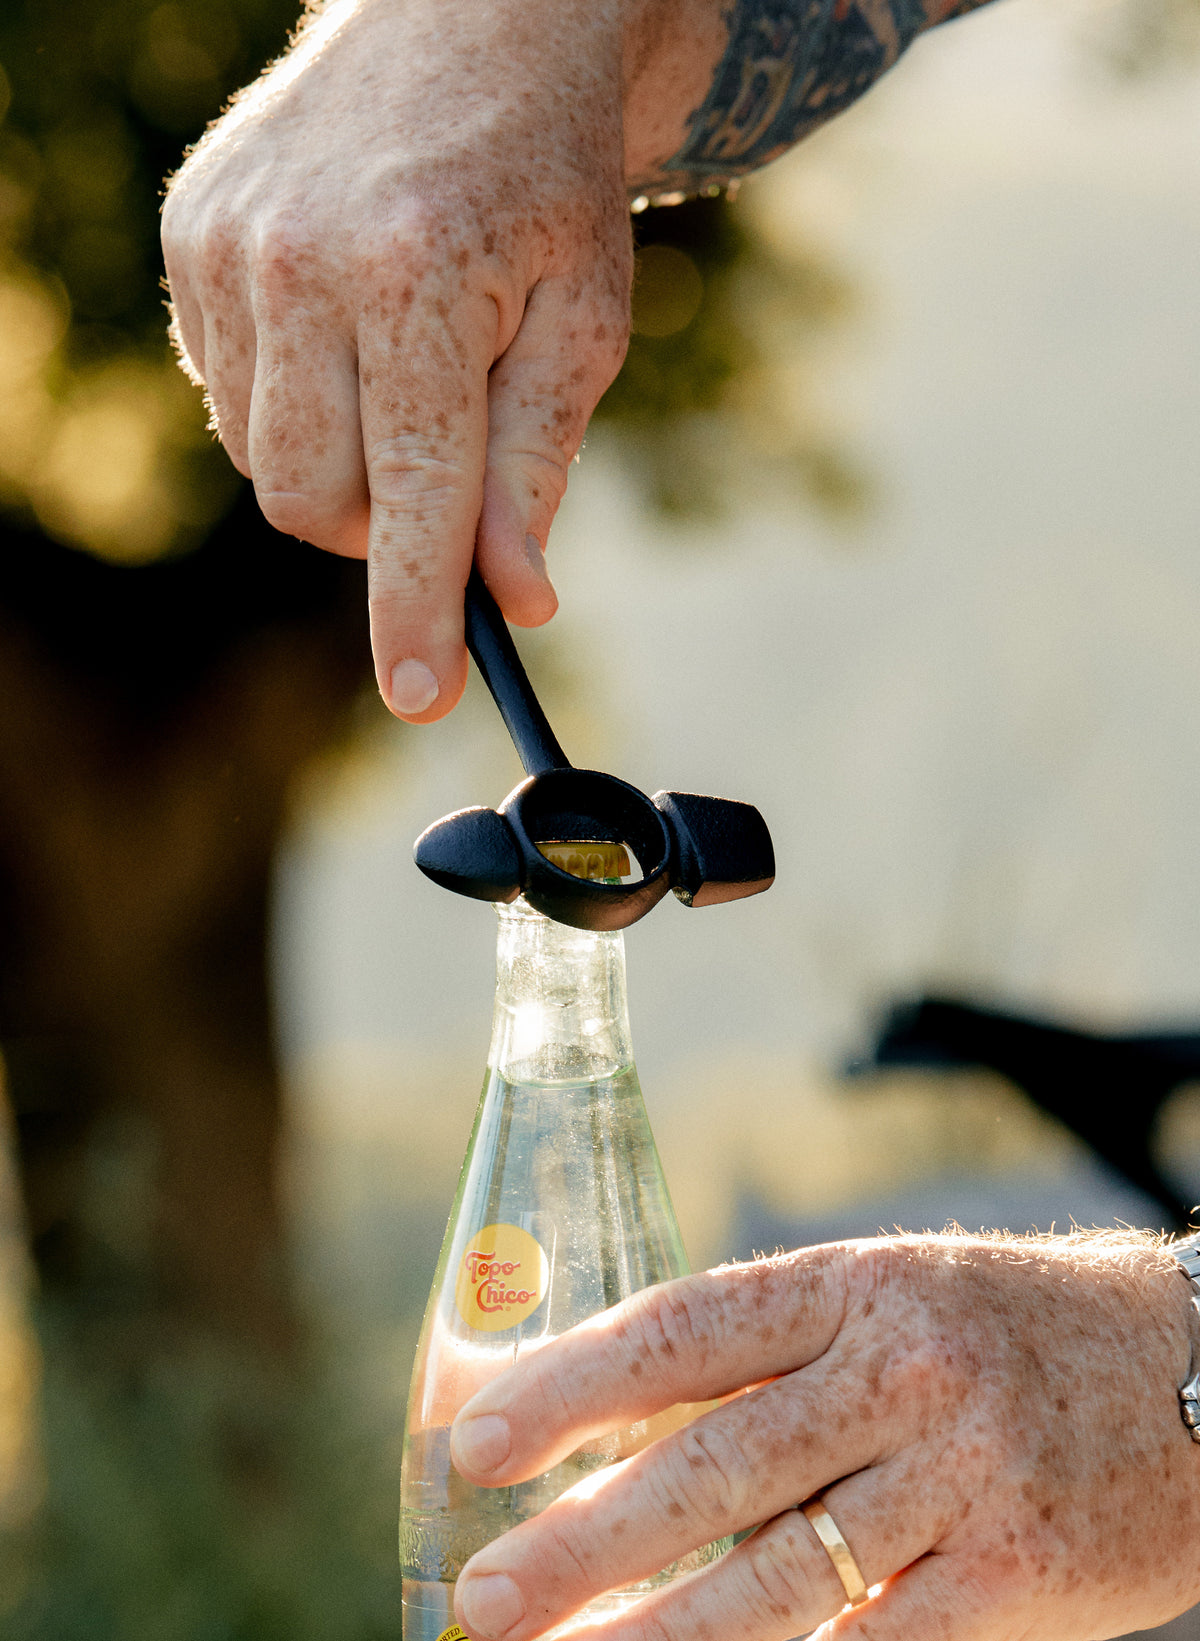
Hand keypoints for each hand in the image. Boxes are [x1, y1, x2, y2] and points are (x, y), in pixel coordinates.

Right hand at [161, 0, 723, 720]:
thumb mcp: (584, 321)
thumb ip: (537, 465)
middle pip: (316, 502)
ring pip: (268, 461)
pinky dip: (293, 405)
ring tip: (400, 375)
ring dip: (339, 467)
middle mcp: (301, 265)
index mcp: (417, 281)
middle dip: (384, 529)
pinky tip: (344, 332)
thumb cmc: (544, 183)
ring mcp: (228, 249)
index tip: (419, 696)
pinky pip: (231, 397)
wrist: (468, 23)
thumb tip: (517, 599)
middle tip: (443, 478)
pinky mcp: (190, 238)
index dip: (415, 611)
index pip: (414, 496)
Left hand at [449, 1234, 1199, 1640]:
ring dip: (660, 1633)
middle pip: (716, 1460)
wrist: (1191, 1367)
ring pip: (783, 1569)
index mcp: (851, 1282)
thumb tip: (602, 1413)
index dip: (571, 1384)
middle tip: (486, 1595)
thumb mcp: (882, 1299)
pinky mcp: (1016, 1574)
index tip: (476, 1437)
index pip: (684, 1328)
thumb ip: (762, 1354)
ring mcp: (962, 1472)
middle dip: (588, 1537)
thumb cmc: (999, 1330)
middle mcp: (900, 1367)